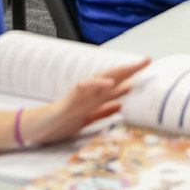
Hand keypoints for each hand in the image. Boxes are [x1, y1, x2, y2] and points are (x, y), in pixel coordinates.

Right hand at [22, 57, 147, 145]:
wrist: (39, 129)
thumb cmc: (61, 122)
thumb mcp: (88, 118)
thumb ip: (104, 111)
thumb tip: (122, 105)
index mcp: (95, 98)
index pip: (117, 85)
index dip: (133, 78)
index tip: (150, 73)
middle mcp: (90, 94)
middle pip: (113, 77)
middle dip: (130, 69)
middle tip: (148, 60)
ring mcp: (80, 95)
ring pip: (101, 79)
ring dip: (117, 72)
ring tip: (133, 66)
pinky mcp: (69, 100)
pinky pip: (83, 88)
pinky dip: (96, 84)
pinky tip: (109, 83)